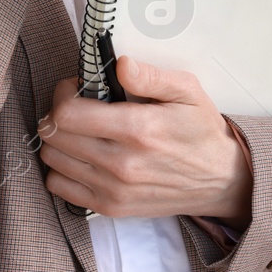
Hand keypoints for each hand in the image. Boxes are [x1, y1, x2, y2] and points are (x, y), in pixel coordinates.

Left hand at [38, 58, 252, 226]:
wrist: (219, 180)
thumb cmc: (201, 131)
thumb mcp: (188, 92)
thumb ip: (152, 76)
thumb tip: (121, 64)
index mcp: (138, 128)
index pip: (68, 113)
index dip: (63, 94)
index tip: (77, 88)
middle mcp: (121, 162)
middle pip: (53, 135)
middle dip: (58, 112)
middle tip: (78, 106)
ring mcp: (113, 189)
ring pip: (52, 159)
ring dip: (59, 139)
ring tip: (80, 130)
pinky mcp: (110, 207)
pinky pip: (58, 187)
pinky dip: (61, 168)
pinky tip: (81, 156)